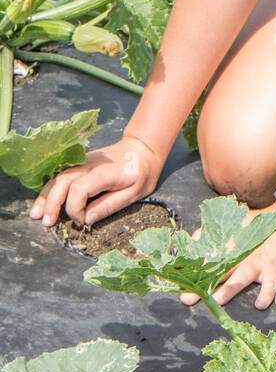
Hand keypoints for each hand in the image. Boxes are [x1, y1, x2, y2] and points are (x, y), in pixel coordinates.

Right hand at [29, 135, 162, 227]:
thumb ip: (110, 205)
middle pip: (63, 181)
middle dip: (52, 203)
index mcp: (104, 171)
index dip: (75, 208)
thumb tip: (88, 219)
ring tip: (36, 214)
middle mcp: (89, 164)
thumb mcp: (134, 193)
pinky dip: (50, 188)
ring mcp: (82, 161)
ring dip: (45, 195)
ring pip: (58, 177)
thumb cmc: (141, 172)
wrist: (142, 148)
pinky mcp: (79, 163)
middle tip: (46, 223)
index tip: (82, 221)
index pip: (79, 189)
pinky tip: (43, 201)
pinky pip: (61, 175)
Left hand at [180, 202, 275, 310]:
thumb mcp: (235, 225)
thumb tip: (191, 239)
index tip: (176, 282)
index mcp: (230, 246)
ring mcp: (259, 264)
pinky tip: (260, 304)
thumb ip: (212, 233)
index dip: (190, 271)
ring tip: (217, 300)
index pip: (206, 258)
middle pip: (219, 272)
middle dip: (202, 286)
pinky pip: (271, 285)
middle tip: (187, 298)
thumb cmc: (260, 226)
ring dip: (230, 289)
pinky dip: (267, 294)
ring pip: (242, 278)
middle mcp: (242, 256)